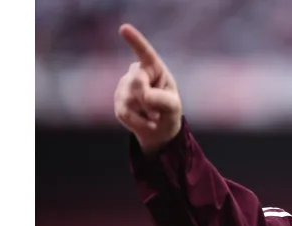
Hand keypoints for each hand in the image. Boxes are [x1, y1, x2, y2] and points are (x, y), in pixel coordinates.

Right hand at [114, 24, 182, 153]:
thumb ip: (163, 100)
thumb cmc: (169, 111)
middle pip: (137, 83)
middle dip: (148, 99)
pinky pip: (127, 114)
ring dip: (146, 113)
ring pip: (131, 100)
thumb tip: (145, 96)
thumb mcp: (173, 106)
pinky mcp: (118, 104)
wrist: (159, 130)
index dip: (135, 40)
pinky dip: (140, 123)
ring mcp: (124, 88)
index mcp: (154, 68)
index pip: (144, 53)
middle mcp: (136, 73)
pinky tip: (145, 122)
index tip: (124, 28)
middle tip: (157, 112)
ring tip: (153, 116)